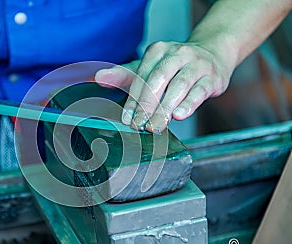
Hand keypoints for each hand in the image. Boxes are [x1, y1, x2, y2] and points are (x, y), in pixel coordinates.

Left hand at [95, 41, 232, 132]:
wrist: (212, 55)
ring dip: (165, 107)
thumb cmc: (175, 66)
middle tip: (140, 125)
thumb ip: (124, 75)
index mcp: (157, 51)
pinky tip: (180, 115)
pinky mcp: (212, 77)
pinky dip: (189, 103)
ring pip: (179, 86)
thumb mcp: (149, 67)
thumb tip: (98, 77)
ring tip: (156, 125)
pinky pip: (199, 91)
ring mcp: (196, 64)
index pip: (141, 77)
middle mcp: (177, 54)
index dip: (132, 100)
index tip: (127, 119)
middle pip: (158, 80)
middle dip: (147, 105)